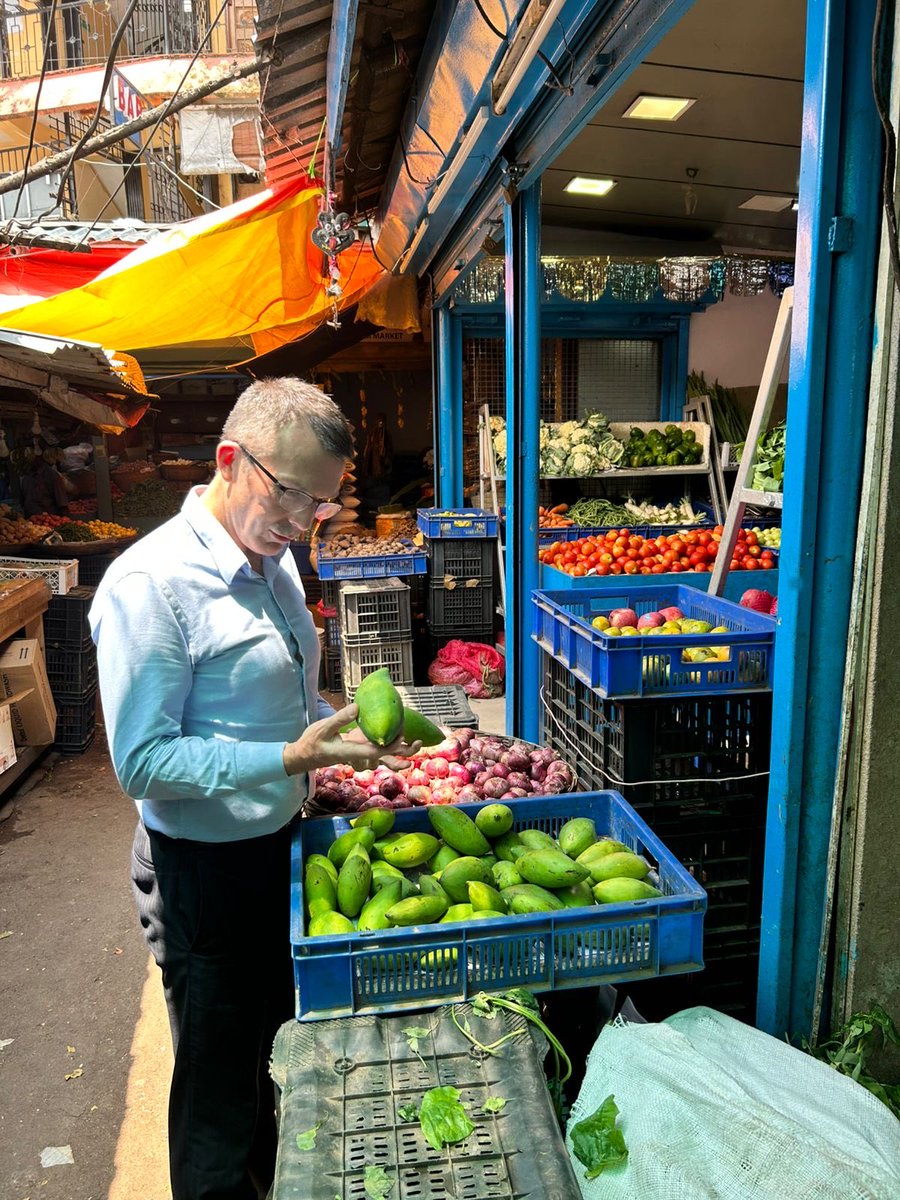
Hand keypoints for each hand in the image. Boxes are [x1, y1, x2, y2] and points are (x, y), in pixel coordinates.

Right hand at [283, 704, 420, 775]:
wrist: (304, 756)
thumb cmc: (312, 742)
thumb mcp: (322, 728)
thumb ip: (339, 718)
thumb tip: (357, 707)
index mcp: (350, 752)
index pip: (374, 751)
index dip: (389, 746)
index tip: (402, 736)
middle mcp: (358, 755)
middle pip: (384, 757)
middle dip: (402, 752)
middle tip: (418, 742)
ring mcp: (359, 754)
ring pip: (383, 757)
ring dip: (399, 752)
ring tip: (416, 743)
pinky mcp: (359, 751)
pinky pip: (378, 751)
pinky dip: (390, 747)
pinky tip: (399, 738)